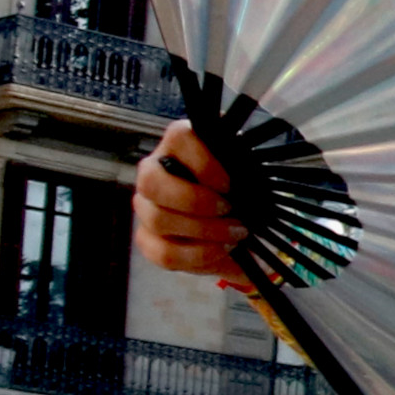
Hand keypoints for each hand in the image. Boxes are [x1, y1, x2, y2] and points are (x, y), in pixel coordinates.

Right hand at [133, 120, 249, 283]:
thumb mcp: (246, 172)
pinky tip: (221, 251)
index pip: (178, 138)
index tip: (229, 184)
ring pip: (158, 219)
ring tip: (235, 235)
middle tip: (230, 210)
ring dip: (203, 231)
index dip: (202, 163)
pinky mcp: (147, 239)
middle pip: (151, 182)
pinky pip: (163, 253)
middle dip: (195, 201)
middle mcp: (153, 172)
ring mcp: (146, 207)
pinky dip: (197, 256)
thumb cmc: (239, 188)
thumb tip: (249, 175)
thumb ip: (243, 166)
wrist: (238, 220)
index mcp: (178, 144)